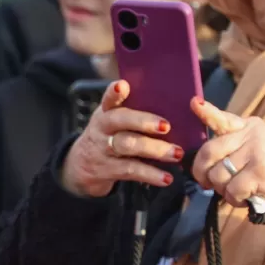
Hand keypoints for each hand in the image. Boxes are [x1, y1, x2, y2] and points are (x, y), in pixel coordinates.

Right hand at [59, 81, 181, 198]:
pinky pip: (130, 170)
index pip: (109, 98)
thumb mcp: (115, 120)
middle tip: (166, 126)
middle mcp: (102, 128)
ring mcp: (103, 149)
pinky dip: (150, 174)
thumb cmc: (112, 135)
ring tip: (176, 153)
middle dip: (143, 122)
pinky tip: (166, 178)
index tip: (123, 86)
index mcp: (107, 111)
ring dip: (154, 150)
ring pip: (128, 146)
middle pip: (120, 121)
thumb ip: (137, 110)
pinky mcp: (107, 169)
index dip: (114, 92)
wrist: (81, 165)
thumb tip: (182, 104)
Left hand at [193, 98, 264, 214]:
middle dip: (203, 173)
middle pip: (208, 152)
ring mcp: (258, 153)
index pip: (223, 119)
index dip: (207, 113)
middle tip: (211, 183)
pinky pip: (231, 190)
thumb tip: (197, 153)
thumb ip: (229, 145)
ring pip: (217, 175)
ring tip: (240, 189)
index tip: (195, 103)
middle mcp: (253, 135)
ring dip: (223, 190)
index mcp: (249, 127)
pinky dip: (235, 199)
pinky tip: (248, 196)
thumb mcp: (252, 149)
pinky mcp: (261, 173)